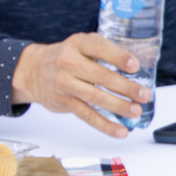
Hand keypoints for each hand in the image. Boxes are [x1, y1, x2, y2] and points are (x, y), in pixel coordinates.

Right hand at [12, 32, 149, 138]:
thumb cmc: (64, 58)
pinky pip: (87, 115)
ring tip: (135, 111)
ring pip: (95, 97)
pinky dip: (105, 125)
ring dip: (119, 106)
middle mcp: (68, 62)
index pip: (98, 47)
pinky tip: (120, 131)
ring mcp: (65, 83)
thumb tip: (136, 69)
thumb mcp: (79, 46)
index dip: (118, 57)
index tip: (135, 67)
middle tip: (144, 95)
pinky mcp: (64, 102)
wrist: (32, 71)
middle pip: (101, 76)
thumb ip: (102, 52)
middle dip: (126, 87)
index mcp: (77, 44)